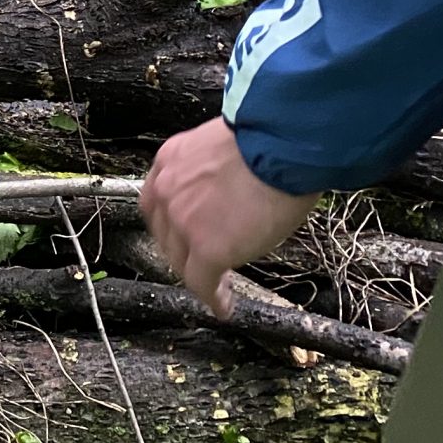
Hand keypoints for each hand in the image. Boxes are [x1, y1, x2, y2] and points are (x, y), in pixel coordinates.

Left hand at [142, 116, 318, 315]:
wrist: (284, 142)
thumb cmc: (271, 137)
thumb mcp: (224, 146)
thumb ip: (213, 171)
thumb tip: (228, 188)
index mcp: (171, 161)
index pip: (158, 201)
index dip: (171, 222)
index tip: (183, 233)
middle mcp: (168, 190)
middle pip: (166, 233)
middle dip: (182, 249)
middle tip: (201, 260)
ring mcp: (184, 222)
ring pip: (181, 260)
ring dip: (197, 274)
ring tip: (214, 286)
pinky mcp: (208, 248)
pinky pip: (203, 283)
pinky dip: (213, 297)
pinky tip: (223, 305)